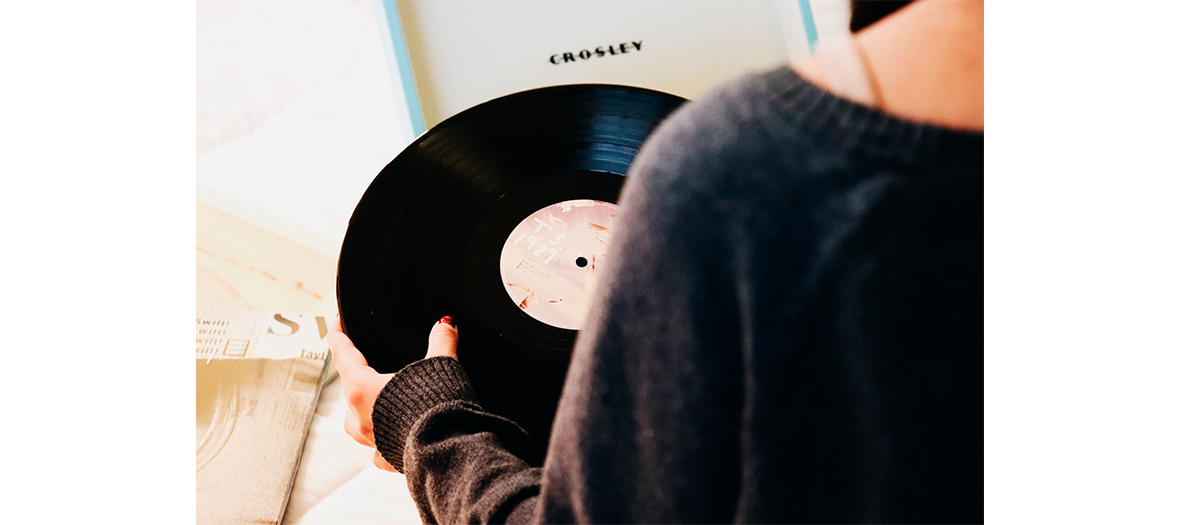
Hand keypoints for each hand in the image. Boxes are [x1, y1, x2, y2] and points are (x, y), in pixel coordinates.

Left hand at [327, 315, 458, 471]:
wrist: (451, 453)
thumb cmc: (439, 412)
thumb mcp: (442, 366)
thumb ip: (442, 341)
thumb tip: (445, 325)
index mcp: (363, 389)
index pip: (343, 353)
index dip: (339, 334)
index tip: (336, 323)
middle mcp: (360, 417)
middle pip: (349, 386)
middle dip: (359, 371)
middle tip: (369, 361)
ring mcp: (371, 441)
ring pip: (357, 419)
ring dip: (366, 406)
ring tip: (382, 398)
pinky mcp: (388, 458)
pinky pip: (378, 445)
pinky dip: (385, 436)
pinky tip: (398, 432)